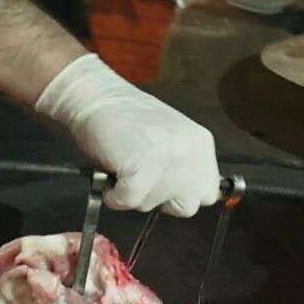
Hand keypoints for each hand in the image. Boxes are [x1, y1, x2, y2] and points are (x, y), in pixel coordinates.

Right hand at [35, 54, 220, 216]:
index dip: (180, 195)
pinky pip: (129, 200)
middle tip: (140, 178)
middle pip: (186, 206)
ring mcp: (170, 157)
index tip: (159, 183)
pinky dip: (114, 195)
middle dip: (160, 199)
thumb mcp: (169, 141)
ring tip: (123, 168)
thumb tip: (178, 201)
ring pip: (154, 205)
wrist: (96, 96)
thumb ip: (182, 168)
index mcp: (201, 144)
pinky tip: (111, 176)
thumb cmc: (125, 121)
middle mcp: (191, 151)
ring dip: (134, 195)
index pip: (207, 193)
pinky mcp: (143, 165)